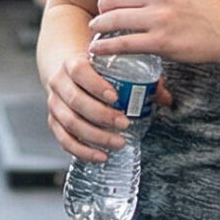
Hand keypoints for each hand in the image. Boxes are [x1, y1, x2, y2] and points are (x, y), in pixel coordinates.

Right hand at [43, 48, 175, 163]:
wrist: (66, 72)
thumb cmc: (95, 69)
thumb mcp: (111, 66)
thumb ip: (139, 78)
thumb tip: (166, 98)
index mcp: (72, 63)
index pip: (79, 71)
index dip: (96, 85)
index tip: (116, 97)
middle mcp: (59, 83)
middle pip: (75, 101)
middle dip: (101, 115)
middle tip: (124, 124)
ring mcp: (54, 104)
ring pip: (70, 123)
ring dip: (95, 136)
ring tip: (118, 143)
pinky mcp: (53, 122)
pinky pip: (64, 140)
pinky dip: (82, 151)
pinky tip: (100, 156)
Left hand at [87, 0, 219, 65]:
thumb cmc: (204, 9)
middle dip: (101, 8)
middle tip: (101, 17)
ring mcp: (160, 18)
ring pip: (113, 19)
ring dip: (99, 27)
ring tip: (96, 31)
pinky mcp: (161, 42)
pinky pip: (123, 44)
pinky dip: (105, 47)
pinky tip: (98, 49)